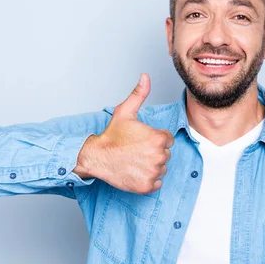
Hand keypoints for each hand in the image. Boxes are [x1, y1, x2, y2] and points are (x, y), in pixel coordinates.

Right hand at [73, 74, 173, 193]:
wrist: (96, 156)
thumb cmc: (112, 135)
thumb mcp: (125, 112)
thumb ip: (139, 94)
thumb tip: (145, 76)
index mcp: (158, 138)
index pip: (168, 140)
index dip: (155, 139)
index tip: (141, 140)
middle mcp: (159, 155)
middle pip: (165, 155)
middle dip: (153, 153)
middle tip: (136, 151)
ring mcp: (153, 172)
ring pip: (162, 169)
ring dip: (152, 166)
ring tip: (135, 161)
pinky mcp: (147, 186)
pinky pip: (157, 183)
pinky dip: (149, 180)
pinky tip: (136, 172)